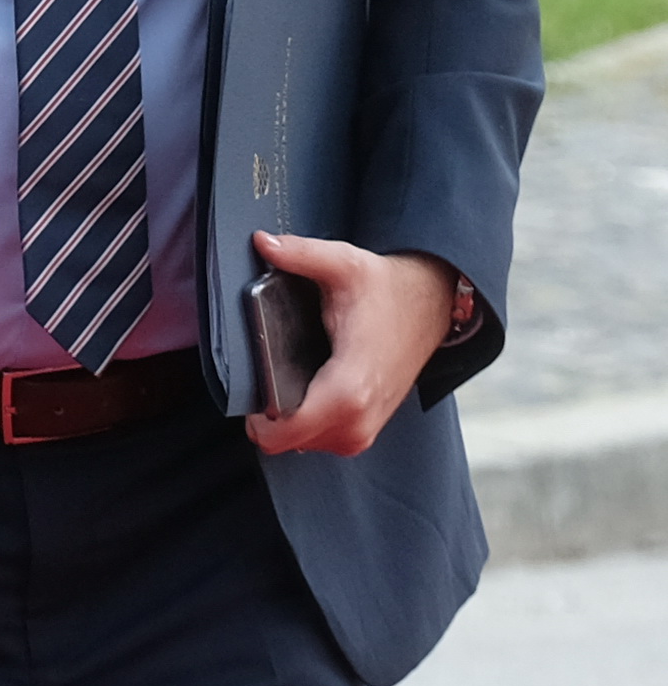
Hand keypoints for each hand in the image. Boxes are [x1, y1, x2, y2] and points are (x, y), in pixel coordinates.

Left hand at [244, 234, 455, 459]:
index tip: (252, 387)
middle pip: (283, 442)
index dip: (256, 417)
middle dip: (267, 414)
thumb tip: (262, 242)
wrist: (433, 304)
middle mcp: (358, 420)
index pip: (282, 433)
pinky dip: (304, 421)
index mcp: (349, 389)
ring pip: (298, 444)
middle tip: (270, 373)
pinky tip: (305, 389)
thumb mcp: (346, 263)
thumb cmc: (389, 288)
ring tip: (290, 378)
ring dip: (286, 418)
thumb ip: (301, 254)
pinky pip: (317, 440)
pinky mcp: (366, 431)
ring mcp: (364, 431)